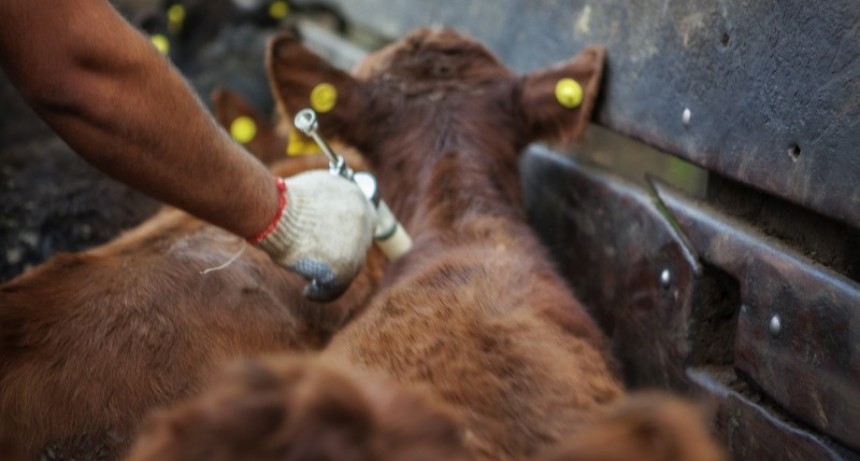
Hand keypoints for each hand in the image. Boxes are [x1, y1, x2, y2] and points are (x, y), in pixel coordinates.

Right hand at [256, 171, 374, 301]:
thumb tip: (321, 217)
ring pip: (350, 266)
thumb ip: (326, 203)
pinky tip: (308, 292)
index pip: (364, 221)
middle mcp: (363, 219)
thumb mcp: (313, 191)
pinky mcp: (345, 267)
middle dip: (343, 254)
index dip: (349, 234)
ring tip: (312, 282)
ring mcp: (357, 244)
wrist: (277, 211)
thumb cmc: (284, 201)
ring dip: (333, 274)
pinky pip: (336, 287)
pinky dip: (322, 292)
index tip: (336, 244)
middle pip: (359, 245)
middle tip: (324, 262)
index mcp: (357, 197)